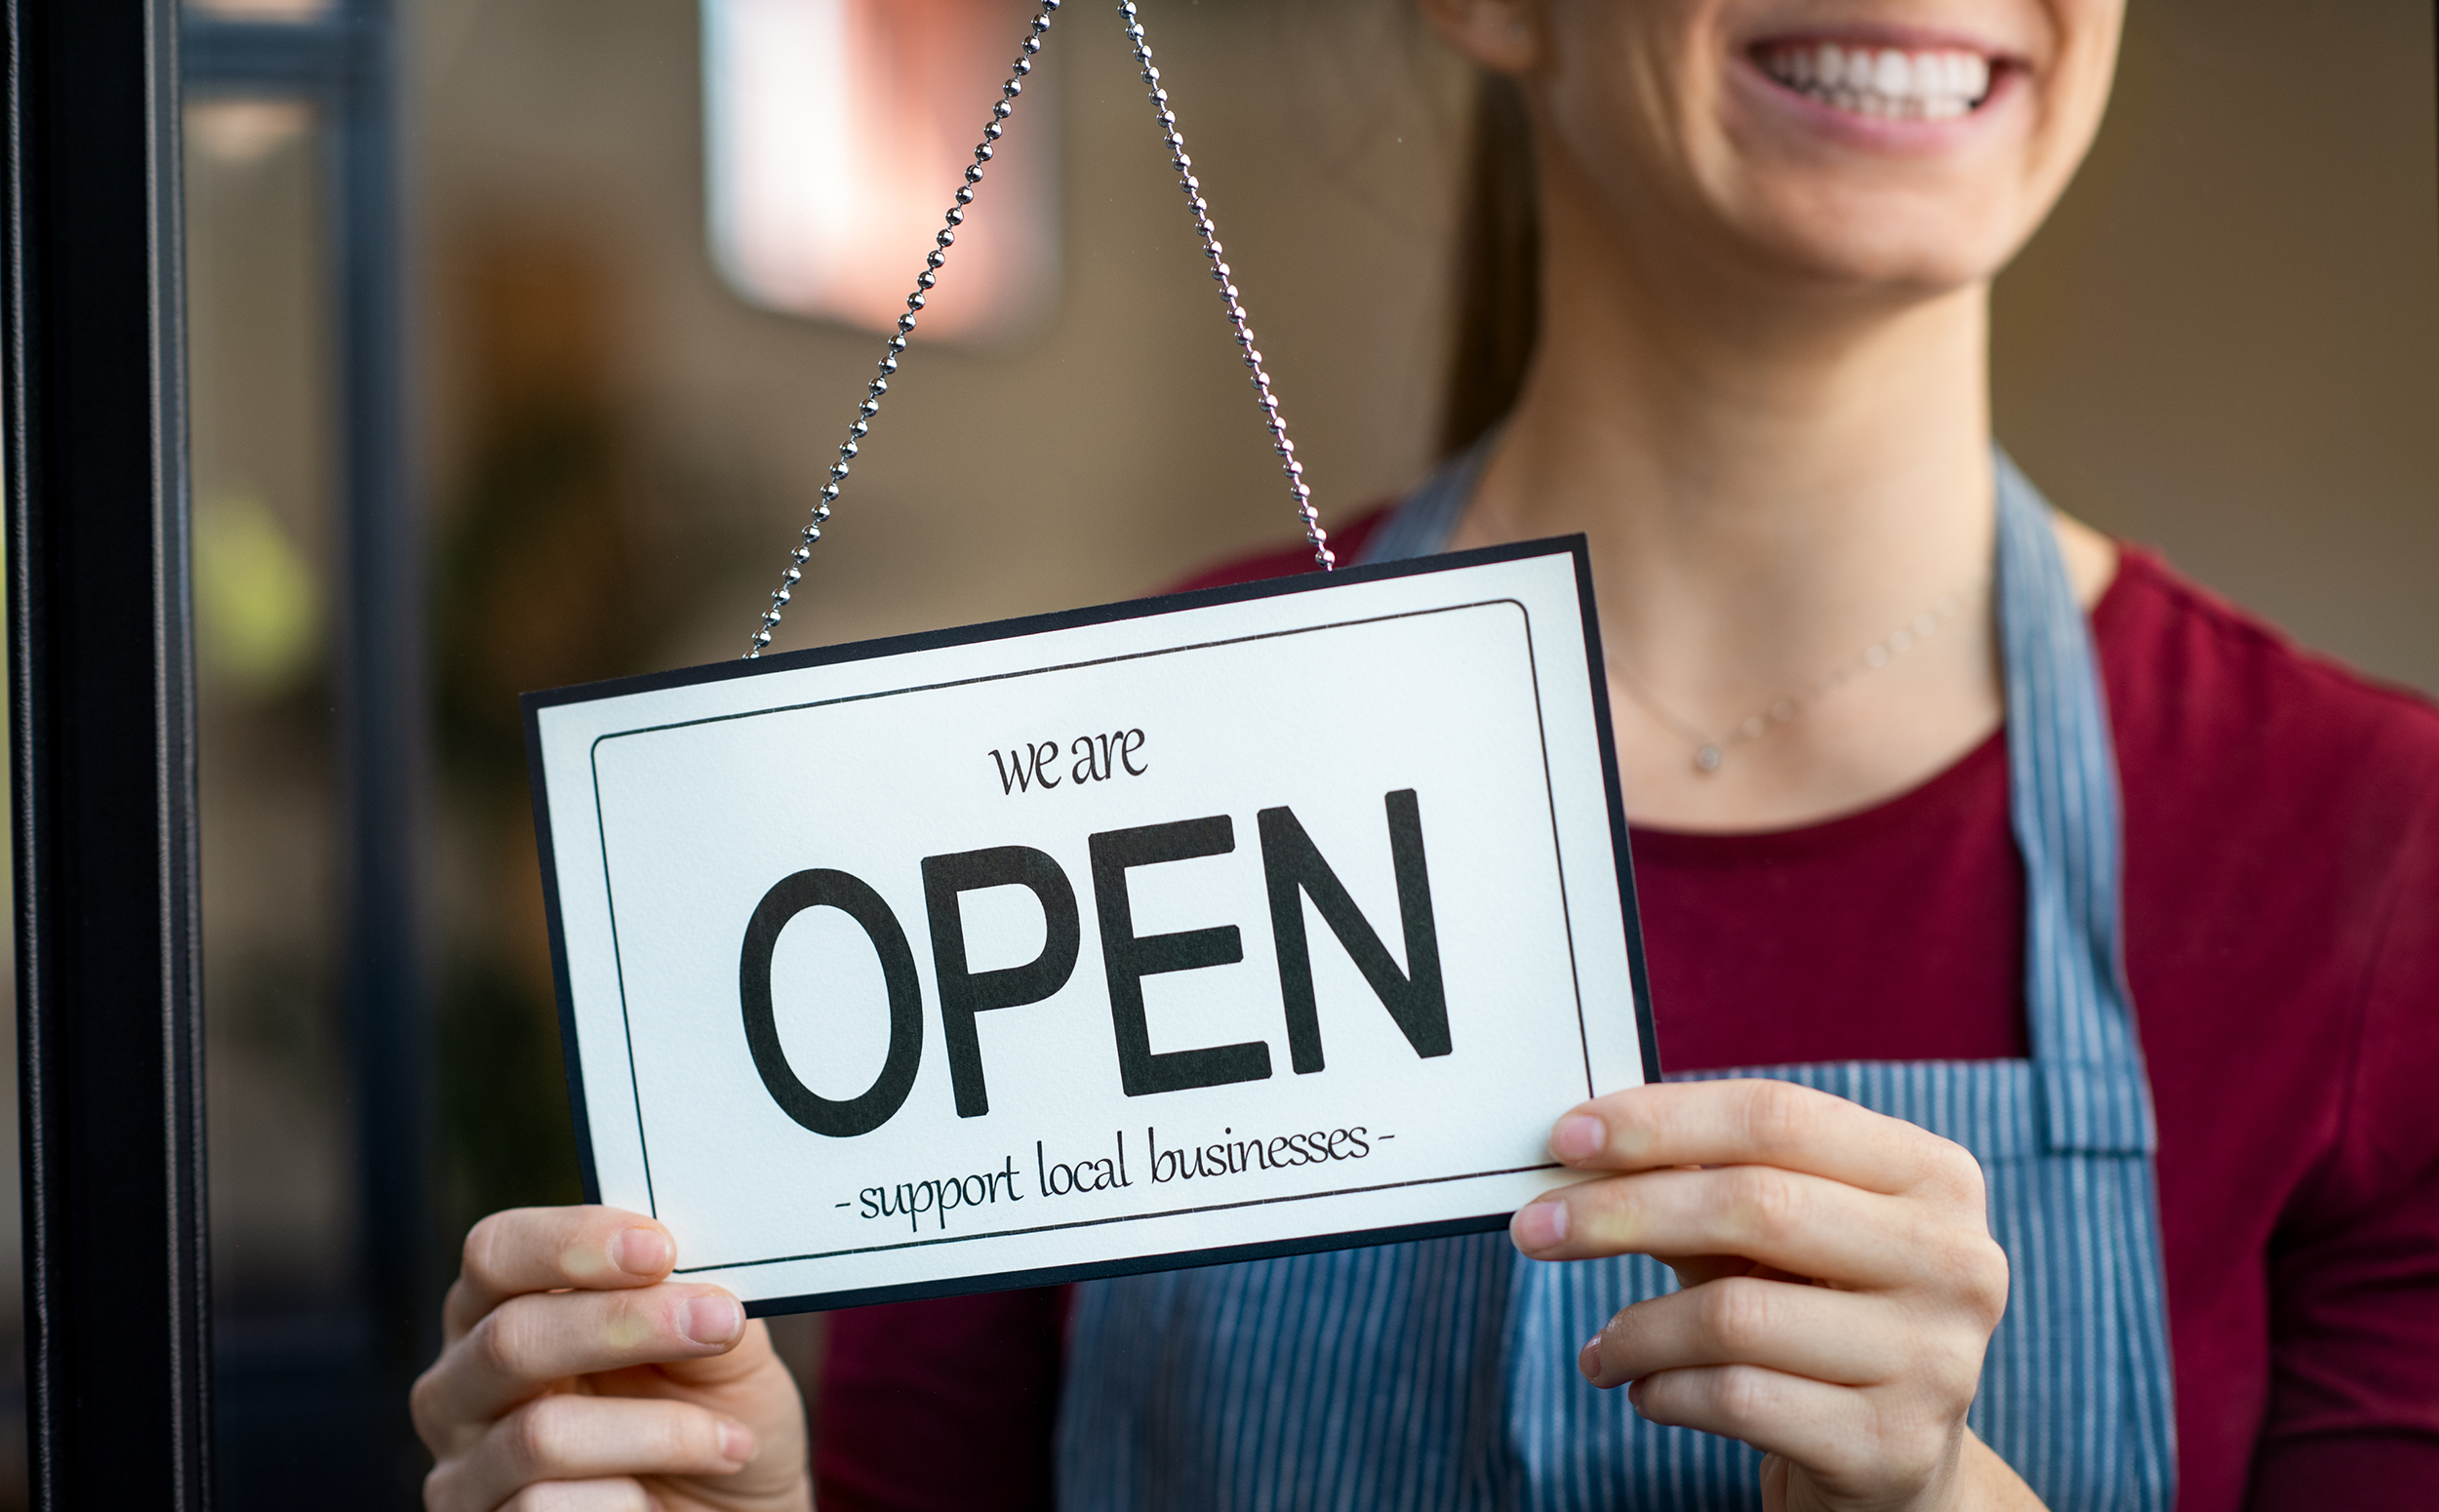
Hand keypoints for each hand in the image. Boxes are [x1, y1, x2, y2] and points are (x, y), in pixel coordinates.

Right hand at [413, 1205, 811, 1511]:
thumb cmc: (712, 1417)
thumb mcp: (721, 1348)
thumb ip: (695, 1295)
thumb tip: (686, 1259)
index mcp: (503, 1309)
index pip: (497, 1253)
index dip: (572, 1243)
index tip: (660, 1248)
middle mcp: (462, 1385)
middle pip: (509, 1338)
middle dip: (625, 1324)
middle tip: (720, 1322)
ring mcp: (464, 1470)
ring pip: (540, 1435)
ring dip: (659, 1431)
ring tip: (729, 1441)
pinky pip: (549, 1509)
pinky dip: (632, 1501)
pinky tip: (660, 1501)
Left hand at [1509, 1080, 2039, 1511]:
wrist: (1893, 1466)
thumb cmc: (1815, 1318)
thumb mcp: (1774, 1240)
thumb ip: (1702, 1182)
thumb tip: (1579, 1144)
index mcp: (1933, 1176)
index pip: (1777, 1117)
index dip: (1661, 1121)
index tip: (1566, 1138)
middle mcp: (1956, 1260)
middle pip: (1756, 1204)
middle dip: (1621, 1212)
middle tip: (1534, 1229)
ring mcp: (1936, 1359)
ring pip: (1736, 1315)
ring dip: (1636, 1328)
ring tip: (1604, 1346)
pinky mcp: (1893, 1446)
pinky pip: (1739, 1400)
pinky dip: (1664, 1391)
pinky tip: (1645, 1391)